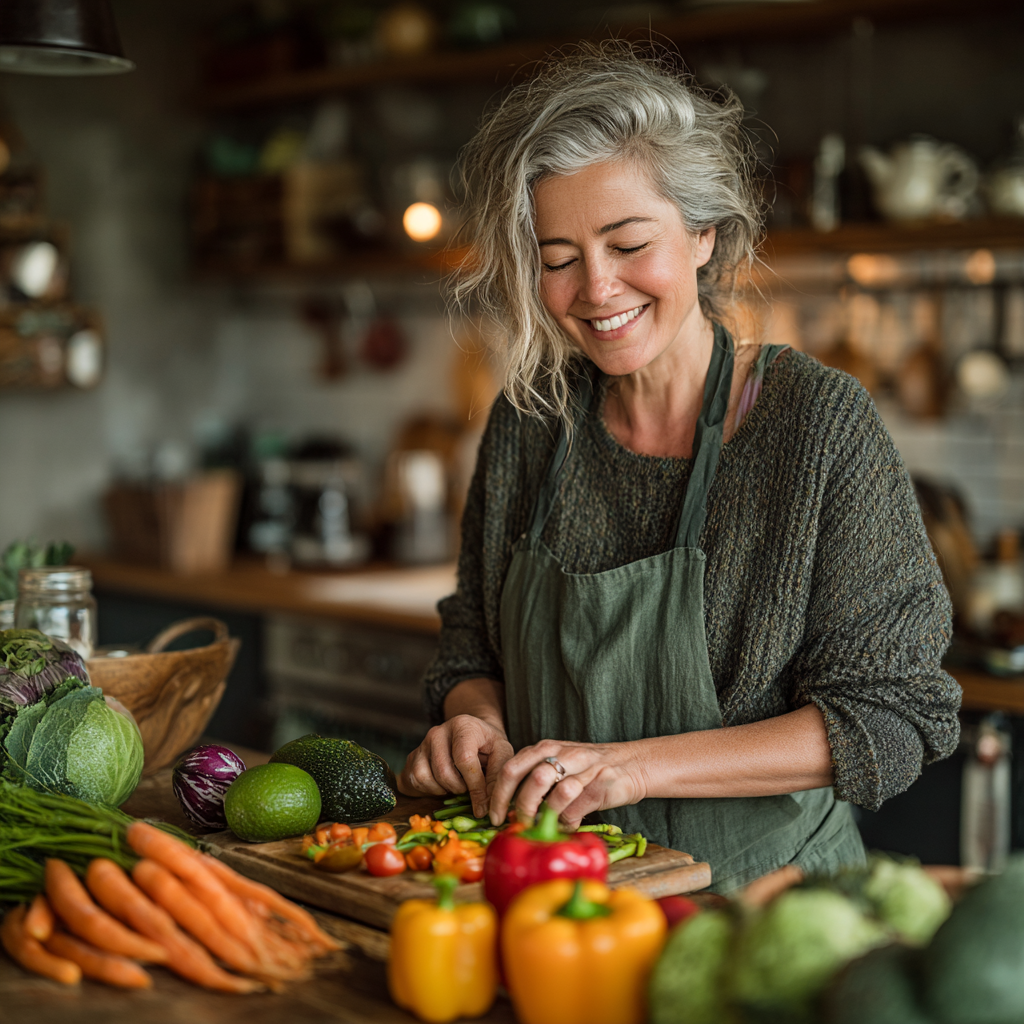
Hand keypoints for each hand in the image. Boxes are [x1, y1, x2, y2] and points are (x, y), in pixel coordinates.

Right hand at [399, 714, 513, 818]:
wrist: (470, 737)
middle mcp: (439, 731)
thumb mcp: (500, 754)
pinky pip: (416, 780)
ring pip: (426, 777)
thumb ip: (496, 777)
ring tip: (457, 783)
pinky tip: (444, 783)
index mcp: (463, 726)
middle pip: (444, 771)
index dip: (475, 786)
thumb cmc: (487, 747)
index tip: (483, 806)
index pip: (465, 759)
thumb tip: (487, 808)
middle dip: (459, 788)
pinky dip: (431, 790)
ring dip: (444, 789)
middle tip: (469, 788)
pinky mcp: (413, 756)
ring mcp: (423, 743)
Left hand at [488, 738, 649, 829]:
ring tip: (542, 825)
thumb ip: (534, 778)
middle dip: (516, 806)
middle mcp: (561, 753)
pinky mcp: (600, 784)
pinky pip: (575, 807)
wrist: (631, 763)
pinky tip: (568, 824)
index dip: (498, 795)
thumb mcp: (558, 764)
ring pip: (551, 791)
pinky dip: (567, 821)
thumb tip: (508, 810)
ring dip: (542, 814)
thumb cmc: (587, 769)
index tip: (494, 816)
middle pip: (526, 778)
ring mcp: (582, 768)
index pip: (510, 768)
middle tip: (515, 824)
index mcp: (545, 748)